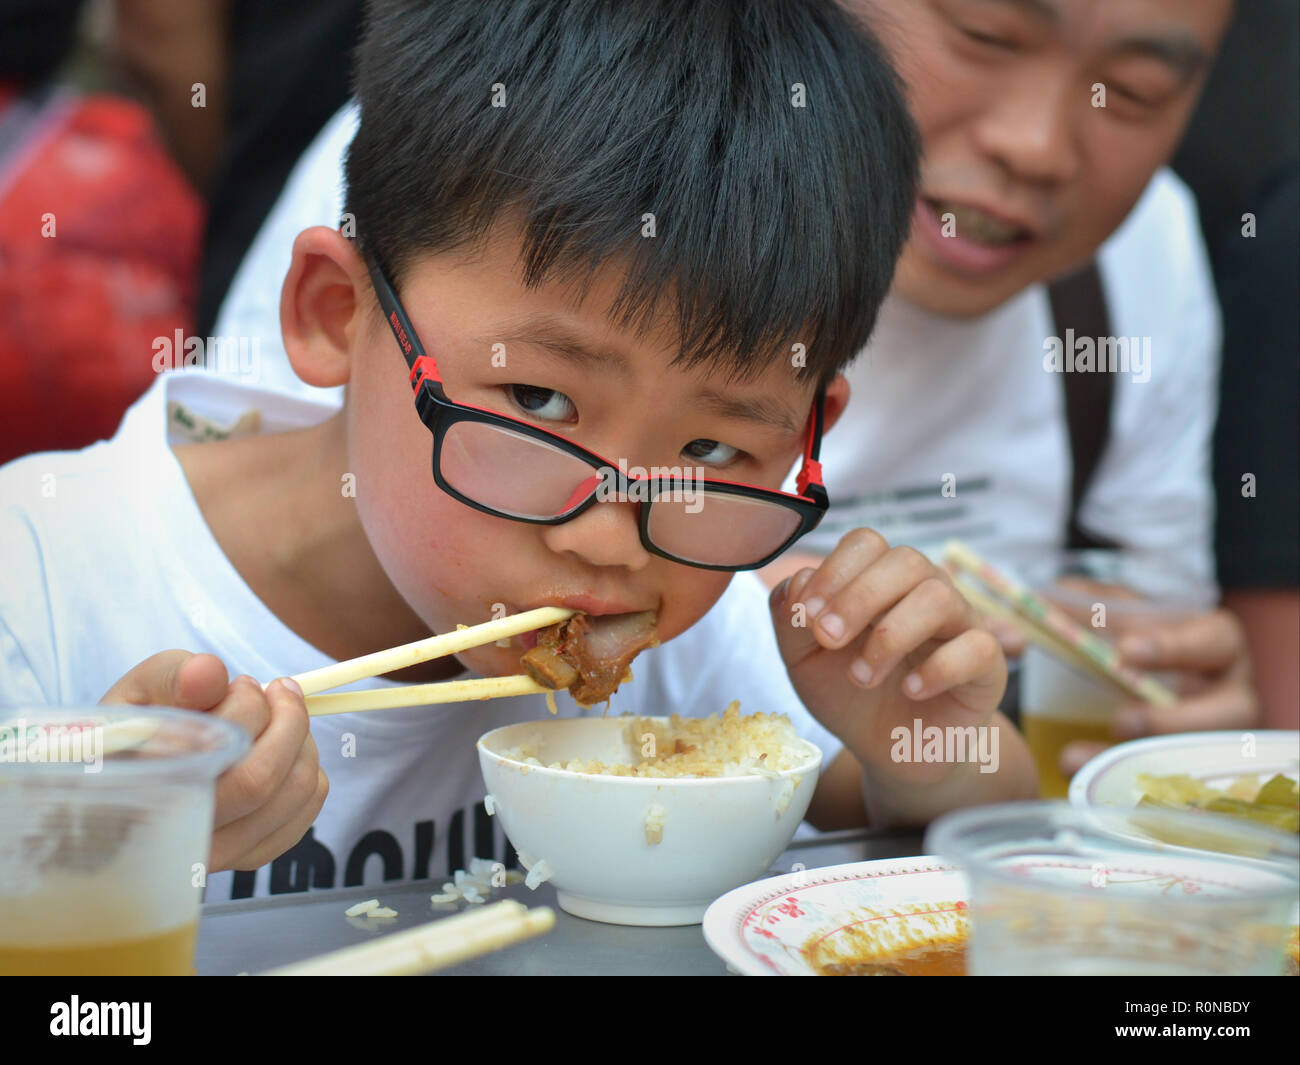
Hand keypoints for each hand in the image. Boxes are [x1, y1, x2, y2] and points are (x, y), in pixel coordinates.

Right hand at [100, 650, 328, 871]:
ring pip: (292, 795)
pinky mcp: (248, 857)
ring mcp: (215, 855)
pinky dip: (309, 769)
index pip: (215, 753)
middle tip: (277, 690)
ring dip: (302, 741)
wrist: (129, 775)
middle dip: (286, 720)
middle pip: (259, 781)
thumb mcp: (141, 689)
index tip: (243, 683)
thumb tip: (208, 673)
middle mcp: (176, 836)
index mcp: (141, 791)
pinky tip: (284, 749)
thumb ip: (172, 676)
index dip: (246, 706)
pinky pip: (306, 810)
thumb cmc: (140, 726)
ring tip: (281, 716)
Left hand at [769, 530, 1006, 782]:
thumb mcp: (804, 660)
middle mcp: (923, 592)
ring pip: (940, 597)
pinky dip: (939, 668)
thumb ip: (791, 621)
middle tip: (829, 640)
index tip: (807, 616)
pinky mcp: (987, 667)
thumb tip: (796, 583)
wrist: (886, 751)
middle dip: (858, 597)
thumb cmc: (847, 693)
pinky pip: (977, 647)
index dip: (833, 572)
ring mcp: (960, 625)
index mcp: (880, 582)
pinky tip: (910, 691)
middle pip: (906, 560)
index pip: (866, 544)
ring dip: (892, 635)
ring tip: (862, 677)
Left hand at [1058, 608, 1258, 777]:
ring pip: (1196, 759)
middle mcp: (1228, 693)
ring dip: (1140, 761)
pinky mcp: (1190, 771)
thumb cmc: (1134, 639)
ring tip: (1078, 755)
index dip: (1175, 646)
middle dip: (1176, 719)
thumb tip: (1047, 597)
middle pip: (1230, 712)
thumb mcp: (1117, 614)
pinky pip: (1166, 787)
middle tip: (1122, 720)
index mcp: (1216, 645)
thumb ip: (1088, 602)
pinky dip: (1118, 783)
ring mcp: (1214, 737)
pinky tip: (1078, 777)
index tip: (1126, 651)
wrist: (1132, 681)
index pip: (1214, 640)